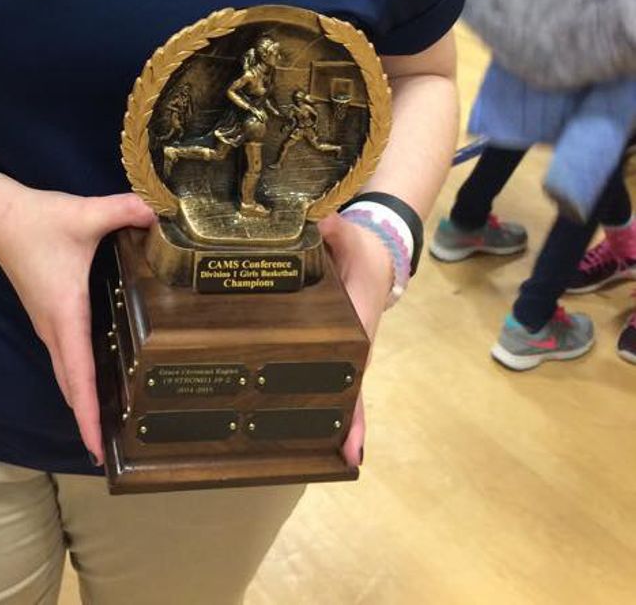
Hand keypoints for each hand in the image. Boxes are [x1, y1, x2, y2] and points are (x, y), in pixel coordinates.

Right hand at [0, 180, 154, 465]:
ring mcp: (48, 325)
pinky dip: (78, 380)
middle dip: (89, 419)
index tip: (97, 446)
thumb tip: (159, 212)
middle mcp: (55, 328)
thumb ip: (125, 211)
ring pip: (66, 374)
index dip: (89, 412)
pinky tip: (95, 383)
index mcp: (66, 313)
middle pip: (72, 385)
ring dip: (83, 401)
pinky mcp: (47, 316)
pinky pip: (64, 359)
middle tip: (110, 450)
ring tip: (106, 427)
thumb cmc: (39, 221)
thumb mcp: (85, 213)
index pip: (80, 373)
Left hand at [318, 212, 393, 466]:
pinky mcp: (336, 341)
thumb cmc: (362, 248)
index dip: (352, 407)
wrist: (376, 249)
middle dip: (341, 424)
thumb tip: (321, 219)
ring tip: (313, 452)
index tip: (353, 447)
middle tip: (332, 461)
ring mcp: (347, 346)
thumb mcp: (349, 235)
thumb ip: (334, 229)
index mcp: (359, 321)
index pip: (356, 370)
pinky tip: (304, 419)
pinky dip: (321, 395)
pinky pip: (328, 372)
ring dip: (330, 416)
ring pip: (340, 387)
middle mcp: (356, 342)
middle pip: (349, 391)